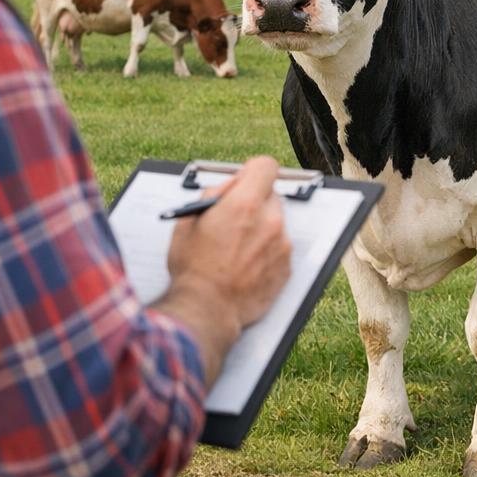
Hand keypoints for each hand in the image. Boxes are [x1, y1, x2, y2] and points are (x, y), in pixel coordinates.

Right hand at [157, 156, 291, 383]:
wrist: (207, 310)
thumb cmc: (193, 268)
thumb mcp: (189, 220)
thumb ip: (214, 194)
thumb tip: (231, 186)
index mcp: (245, 203)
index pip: (266, 166)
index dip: (252, 172)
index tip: (245, 181)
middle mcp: (269, 220)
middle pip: (271, 194)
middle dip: (255, 201)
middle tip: (235, 219)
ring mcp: (281, 244)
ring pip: (276, 221)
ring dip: (261, 227)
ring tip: (237, 248)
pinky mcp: (287, 266)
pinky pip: (280, 246)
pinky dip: (267, 250)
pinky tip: (246, 264)